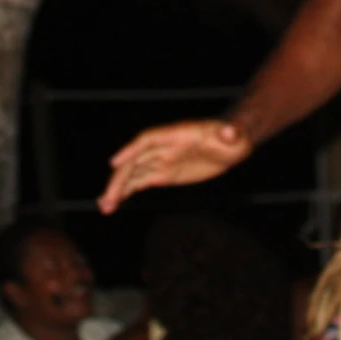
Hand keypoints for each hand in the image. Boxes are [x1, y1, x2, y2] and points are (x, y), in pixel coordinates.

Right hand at [97, 118, 253, 213]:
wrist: (233, 142)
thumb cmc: (235, 135)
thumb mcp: (236, 134)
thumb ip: (230, 133)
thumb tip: (230, 132)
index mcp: (177, 134)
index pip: (148, 139)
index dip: (131, 150)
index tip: (114, 163)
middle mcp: (165, 146)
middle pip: (135, 160)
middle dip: (120, 178)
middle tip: (107, 199)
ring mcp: (163, 160)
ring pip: (134, 173)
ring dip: (118, 188)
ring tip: (105, 207)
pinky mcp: (165, 173)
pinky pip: (141, 181)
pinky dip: (127, 192)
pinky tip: (114, 204)